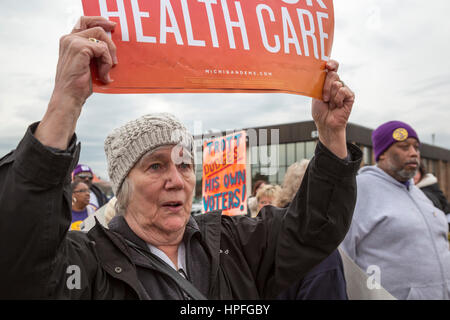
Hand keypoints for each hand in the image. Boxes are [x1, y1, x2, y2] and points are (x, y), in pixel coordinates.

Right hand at [35, 16, 116, 149]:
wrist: (69, 97)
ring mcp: (73, 42)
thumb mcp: (87, 64)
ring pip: (102, 39)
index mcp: (69, 40)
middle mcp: (69, 38)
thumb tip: (111, 47)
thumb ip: (93, 52)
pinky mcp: (80, 48)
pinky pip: (103, 50)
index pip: (84, 22)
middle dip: (110, 43)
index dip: (99, 21)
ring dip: (109, 57)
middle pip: (97, 29)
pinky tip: (103, 76)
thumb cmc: (78, 84)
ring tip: (105, 72)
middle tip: (115, 61)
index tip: (111, 25)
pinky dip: (106, 64)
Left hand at [311, 60, 354, 158]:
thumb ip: (320, 81)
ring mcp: (344, 89)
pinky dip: (337, 99)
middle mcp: (337, 83)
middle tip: (324, 98)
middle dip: (325, 86)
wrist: (325, 123)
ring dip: (330, 95)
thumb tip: (325, 70)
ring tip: (330, 103)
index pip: (333, 66)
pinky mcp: (350, 95)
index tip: (328, 65)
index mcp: (328, 81)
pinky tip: (337, 105)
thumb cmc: (320, 110)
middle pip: (333, 74)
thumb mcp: (316, 94)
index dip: (332, 63)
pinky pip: (343, 90)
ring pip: (337, 83)